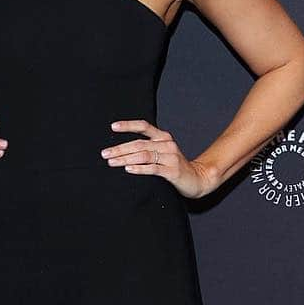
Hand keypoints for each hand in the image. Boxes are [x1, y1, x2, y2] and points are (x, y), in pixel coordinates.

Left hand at [99, 119, 216, 198]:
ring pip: (144, 155)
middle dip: (120, 149)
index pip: (144, 127)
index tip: (113, 127)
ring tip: (112, 162)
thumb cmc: (174, 167)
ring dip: (126, 158)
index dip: (128, 125)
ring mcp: (170, 157)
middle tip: (105, 154)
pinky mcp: (172, 170)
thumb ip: (147, 149)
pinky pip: (153, 168)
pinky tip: (128, 169)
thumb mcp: (162, 153)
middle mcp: (167, 144)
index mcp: (163, 138)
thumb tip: (122, 150)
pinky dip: (139, 168)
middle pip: (139, 144)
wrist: (198, 179)